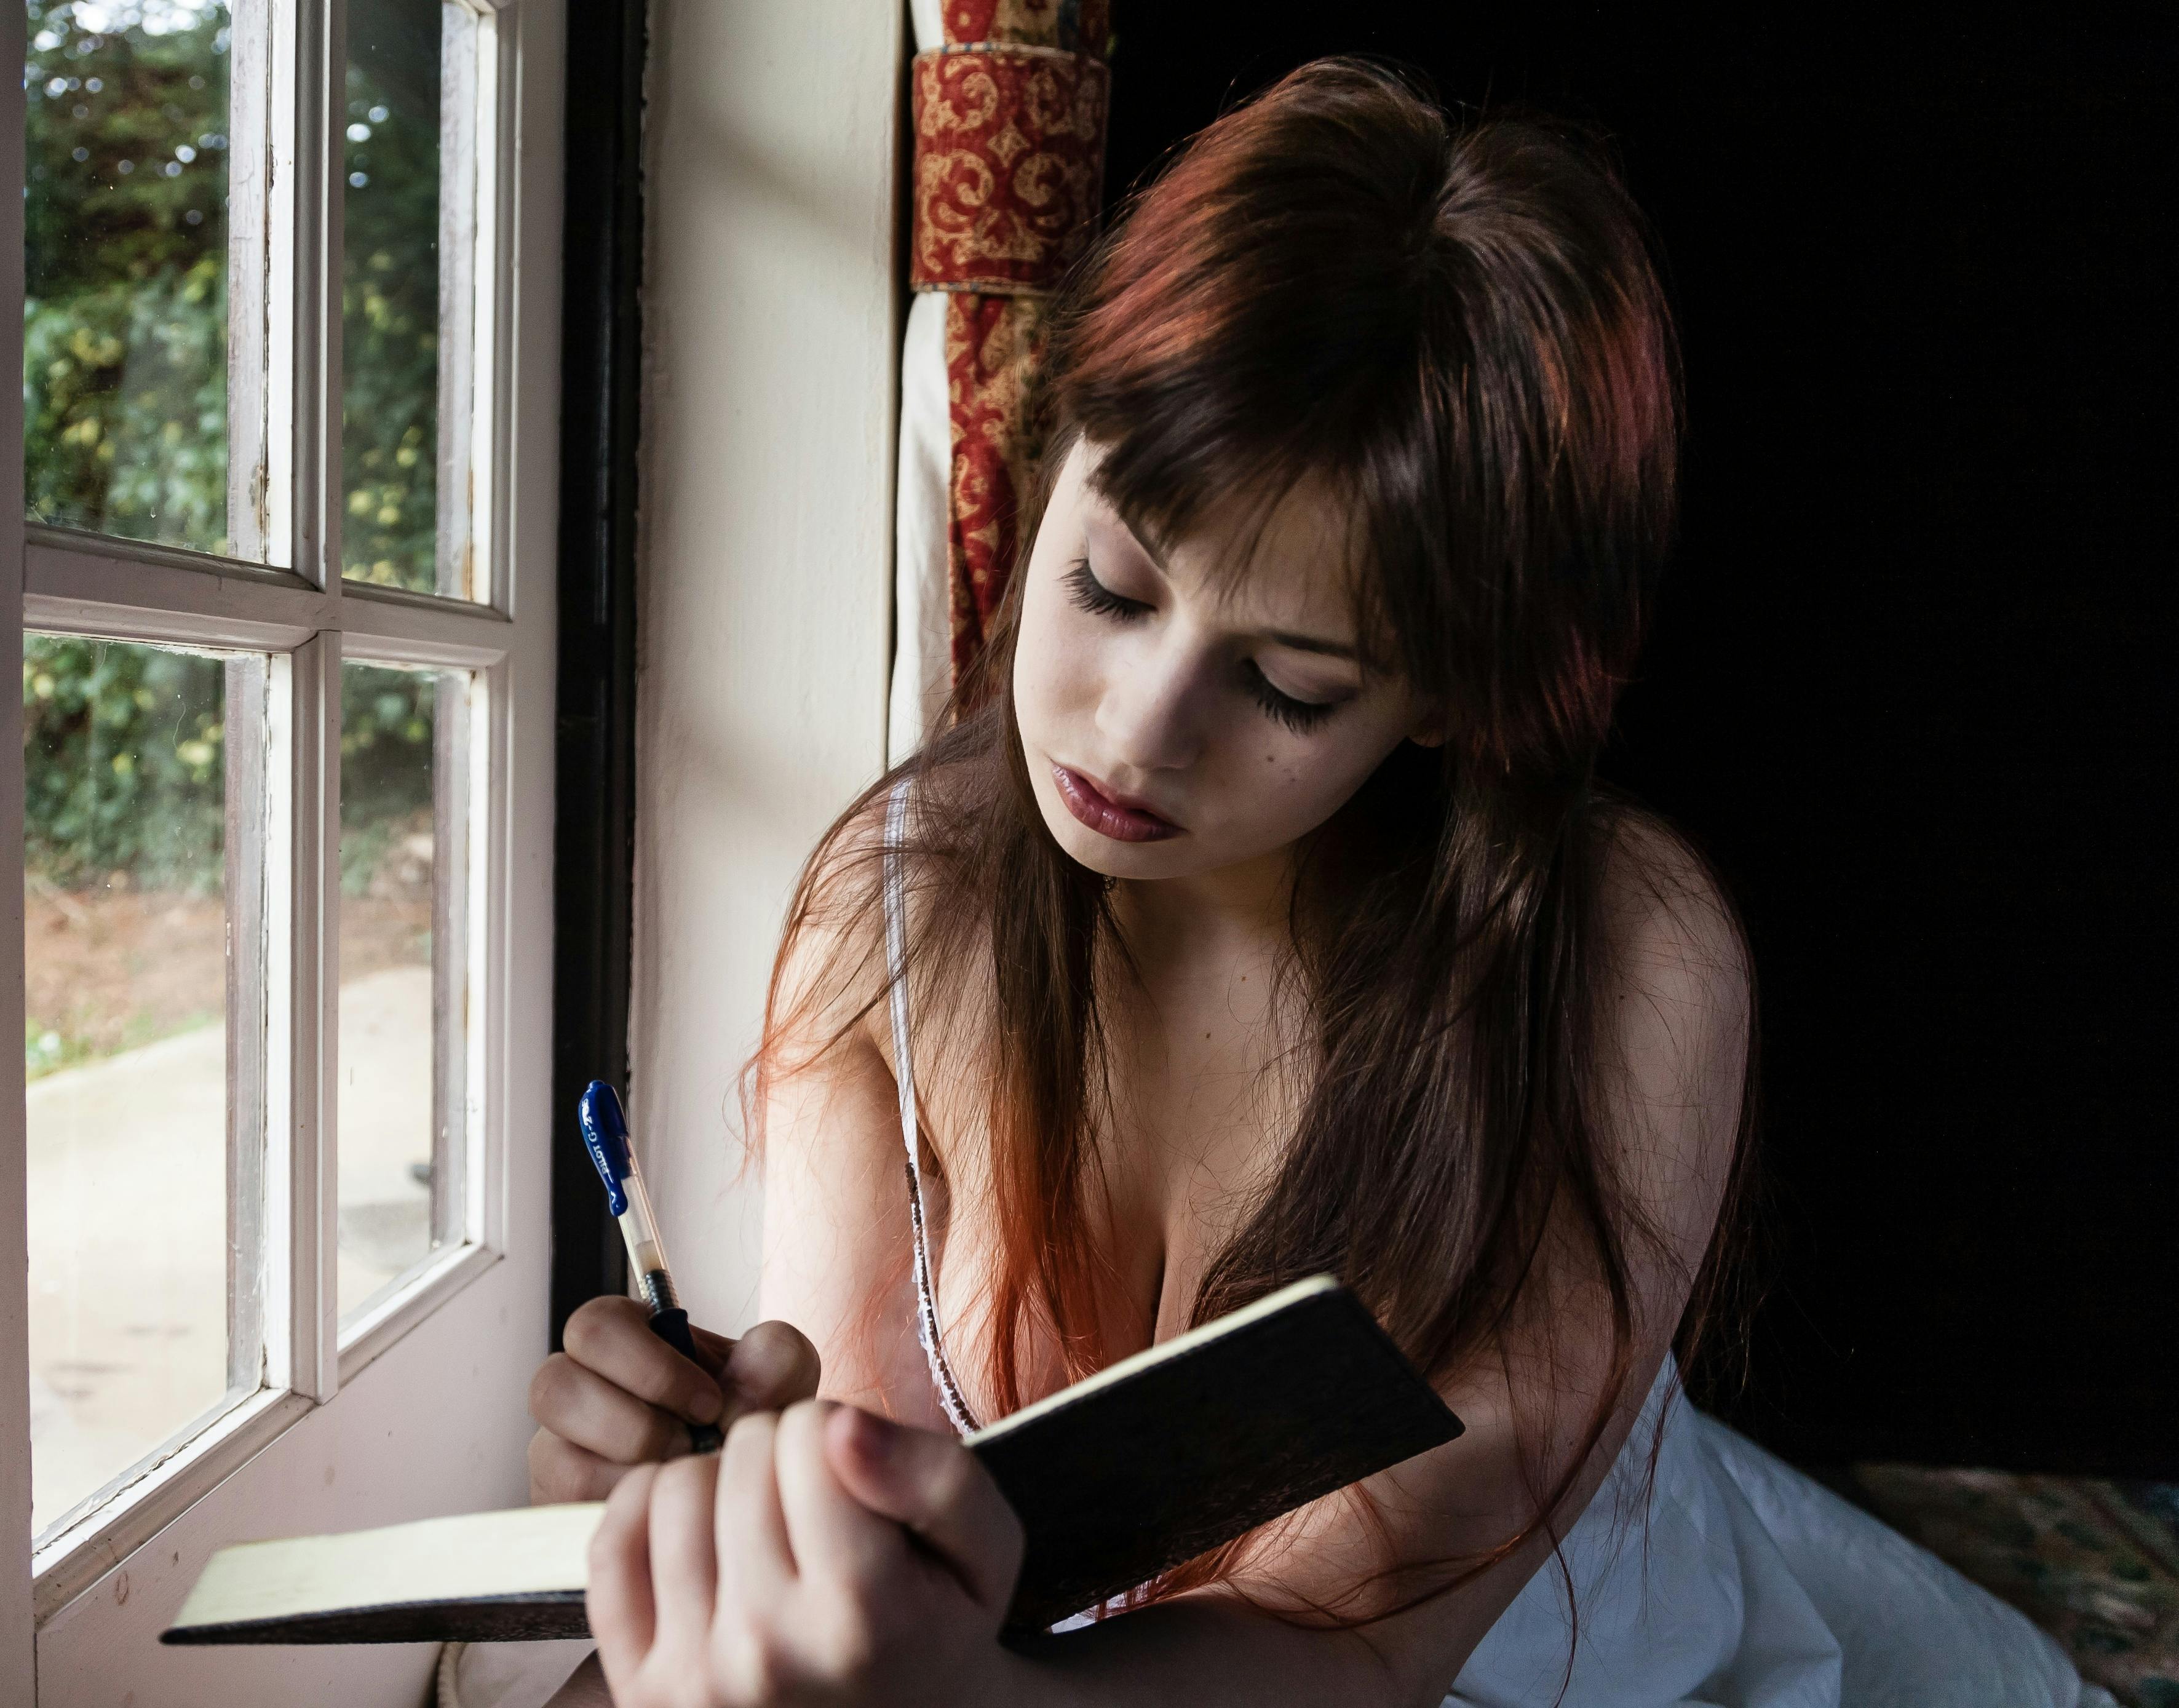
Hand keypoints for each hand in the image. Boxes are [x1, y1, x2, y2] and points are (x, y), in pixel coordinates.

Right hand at [529, 1298, 820, 1502]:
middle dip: (635, 1422)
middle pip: (554, 1385)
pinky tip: (662, 1511)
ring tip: (679, 1479)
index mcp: (624, 1339)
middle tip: (691, 1446)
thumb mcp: (782, 1375)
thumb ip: (773, 1357)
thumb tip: (729, 1397)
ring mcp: (560, 1451)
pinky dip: (622, 1510)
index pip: (596, 1326)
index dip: (651, 1366)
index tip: (710, 1401)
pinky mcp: (558, 1508)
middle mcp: (579, 1389)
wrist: (744, 1488)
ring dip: (628, 1471)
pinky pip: (566, 1511)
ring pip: (555, 1456)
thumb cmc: (751, 1418)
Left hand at [587, 1400, 1025, 1706]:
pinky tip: (705, 1537)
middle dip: (783, 1456)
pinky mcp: (640, 1687)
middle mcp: (766, 1654)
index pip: (811, 1431)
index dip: (838, 1435)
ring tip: (767, 1528)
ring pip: (676, 1485)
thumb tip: (837, 1424)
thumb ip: (936, 1476)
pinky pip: (613, 1541)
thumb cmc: (938, 1623)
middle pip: (743, 1452)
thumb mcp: (988, 1547)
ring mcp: (693, 1679)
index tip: (860, 1485)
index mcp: (861, 1615)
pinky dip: (651, 1514)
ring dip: (722, 1485)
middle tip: (817, 1510)